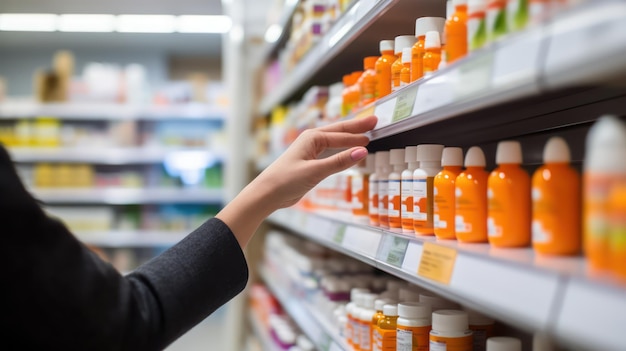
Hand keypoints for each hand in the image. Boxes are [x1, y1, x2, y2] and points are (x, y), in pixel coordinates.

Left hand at [253, 115, 377, 209]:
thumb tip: (363, 151)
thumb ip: (340, 162)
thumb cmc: (286, 180)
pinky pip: (330, 151)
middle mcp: (311, 140)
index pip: (341, 135)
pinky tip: (348, 151)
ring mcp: (310, 151)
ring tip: (364, 134)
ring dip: (350, 138)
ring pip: (335, 141)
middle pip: (339, 131)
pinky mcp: (309, 162)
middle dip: (357, 127)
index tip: (375, 131)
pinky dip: (342, 150)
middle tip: (374, 121)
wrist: (267, 193)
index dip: (358, 135)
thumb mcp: (315, 171)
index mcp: (312, 138)